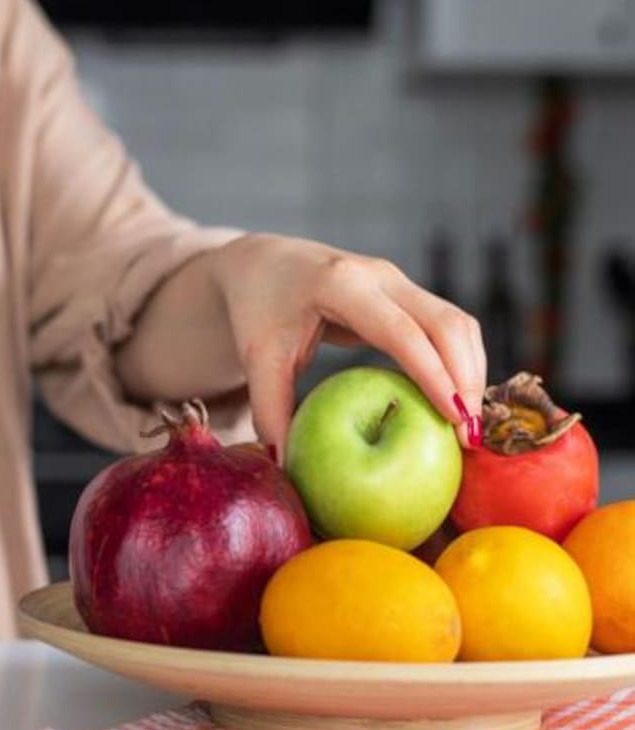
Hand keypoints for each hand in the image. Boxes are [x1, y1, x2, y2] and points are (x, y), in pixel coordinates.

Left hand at [116, 233, 485, 453]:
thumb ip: (269, 409)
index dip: (433, 374)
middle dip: (466, 378)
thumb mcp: (258, 357)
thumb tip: (284, 466)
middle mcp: (379, 276)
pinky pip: (448, 327)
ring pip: (457, 323)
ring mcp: (398, 282)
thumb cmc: (258, 310)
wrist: (263, 264)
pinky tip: (457, 405)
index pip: (401, 331)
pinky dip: (460, 363)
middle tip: (470, 437)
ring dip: (471, 372)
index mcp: (340, 284)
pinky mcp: (407, 294)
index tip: (454, 419)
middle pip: (447, 323)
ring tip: (469, 429)